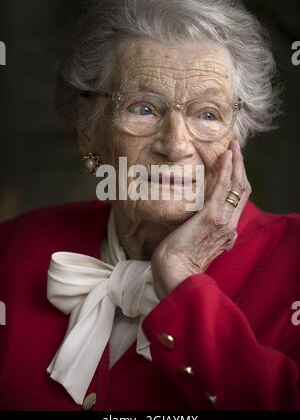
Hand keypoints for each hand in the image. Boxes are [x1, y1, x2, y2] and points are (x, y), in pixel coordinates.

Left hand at [151, 139, 251, 299]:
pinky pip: (222, 188)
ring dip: (235, 163)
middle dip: (240, 166)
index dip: (238, 179)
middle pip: (241, 189)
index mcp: (227, 230)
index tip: (233, 162)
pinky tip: (226, 156)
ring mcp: (223, 220)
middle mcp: (229, 224)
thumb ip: (202, 229)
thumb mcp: (195, 241)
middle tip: (236, 147)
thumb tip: (198, 219)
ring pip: (236, 186)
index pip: (237, 199)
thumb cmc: (178, 260)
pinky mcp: (211, 217)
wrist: (174, 273)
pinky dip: (226, 170)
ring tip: (233, 146)